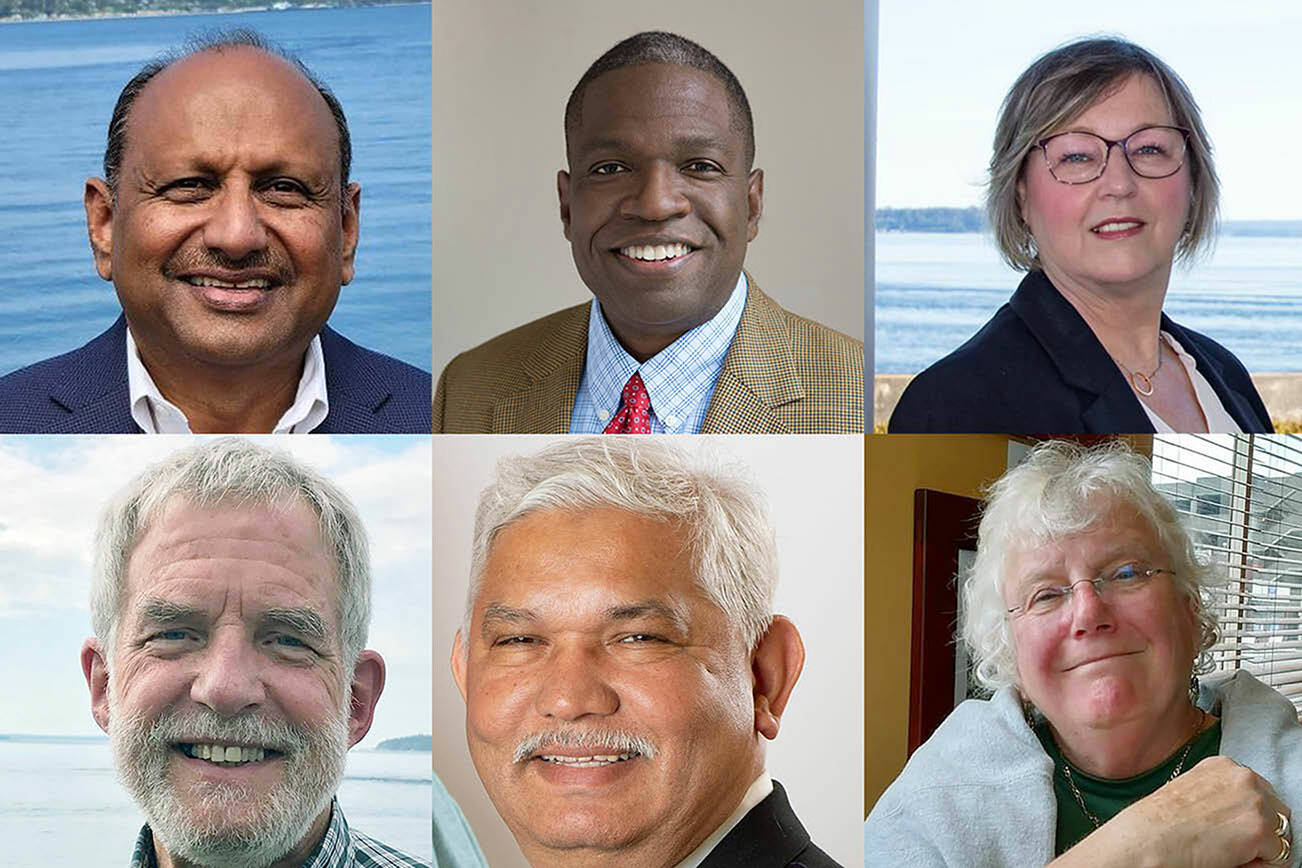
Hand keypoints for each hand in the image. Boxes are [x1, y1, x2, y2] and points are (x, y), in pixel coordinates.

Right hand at [1052, 756, 1291, 867]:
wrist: (1149, 839)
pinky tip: (1231, 858)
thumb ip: (1221, 794)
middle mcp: (1243, 777)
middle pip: (1276, 810)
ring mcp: (1254, 802)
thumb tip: (1241, 816)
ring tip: (1228, 850)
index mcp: (1223, 765)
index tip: (1231, 827)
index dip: (1247, 814)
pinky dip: (1260, 863)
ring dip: (1262, 846)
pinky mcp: (1260, 830)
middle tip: (1230, 842)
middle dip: (1261, 829)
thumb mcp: (1192, 791)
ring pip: (1280, 833)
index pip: (1258, 792)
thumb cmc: (1160, 822)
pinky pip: (1279, 856)